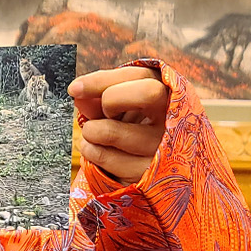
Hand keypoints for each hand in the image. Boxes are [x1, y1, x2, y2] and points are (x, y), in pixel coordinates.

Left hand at [68, 67, 169, 184]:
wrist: (151, 173)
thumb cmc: (133, 129)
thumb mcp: (122, 109)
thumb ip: (100, 98)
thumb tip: (78, 94)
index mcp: (170, 95)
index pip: (141, 77)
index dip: (103, 80)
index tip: (75, 89)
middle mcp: (175, 119)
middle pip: (148, 93)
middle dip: (111, 100)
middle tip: (103, 113)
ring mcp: (164, 149)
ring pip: (112, 131)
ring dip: (91, 130)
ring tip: (92, 133)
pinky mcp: (147, 174)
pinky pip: (107, 158)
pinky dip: (91, 151)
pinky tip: (95, 149)